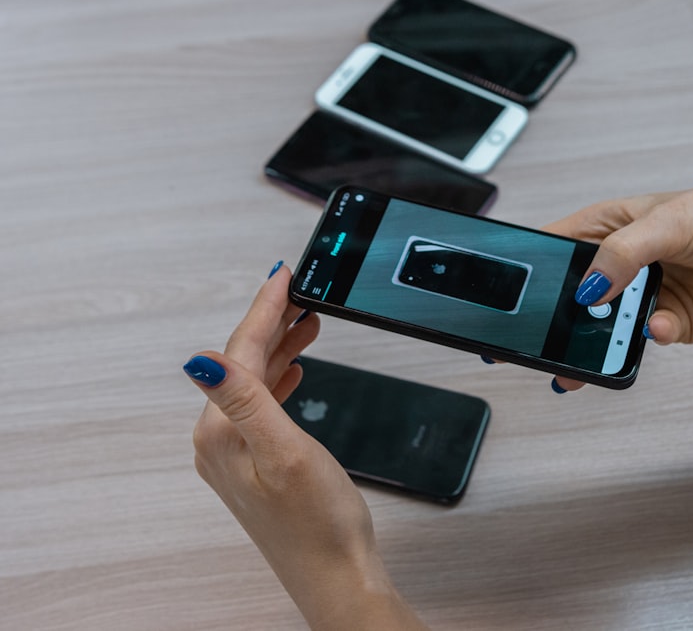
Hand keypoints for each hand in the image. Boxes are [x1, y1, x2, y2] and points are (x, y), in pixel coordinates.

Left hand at [187, 263, 426, 629]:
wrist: (335, 575)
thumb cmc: (319, 524)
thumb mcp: (286, 453)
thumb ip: (246, 401)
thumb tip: (201, 359)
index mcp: (221, 433)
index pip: (240, 353)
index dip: (265, 308)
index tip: (284, 274)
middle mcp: (218, 441)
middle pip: (243, 362)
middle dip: (272, 321)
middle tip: (300, 288)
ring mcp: (233, 454)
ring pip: (253, 381)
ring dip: (278, 348)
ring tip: (306, 320)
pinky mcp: (252, 464)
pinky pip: (260, 405)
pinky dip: (278, 378)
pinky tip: (294, 369)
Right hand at [545, 182, 692, 390]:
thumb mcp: (667, 220)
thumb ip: (622, 253)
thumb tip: (589, 289)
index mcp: (606, 229)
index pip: (553, 250)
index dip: (530, 272)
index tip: (510, 295)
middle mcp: (618, 266)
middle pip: (572, 298)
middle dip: (557, 320)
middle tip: (541, 341)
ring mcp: (641, 298)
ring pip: (601, 329)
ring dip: (594, 342)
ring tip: (583, 358)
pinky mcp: (669, 325)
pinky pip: (645, 340)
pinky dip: (648, 337)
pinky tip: (658, 326)